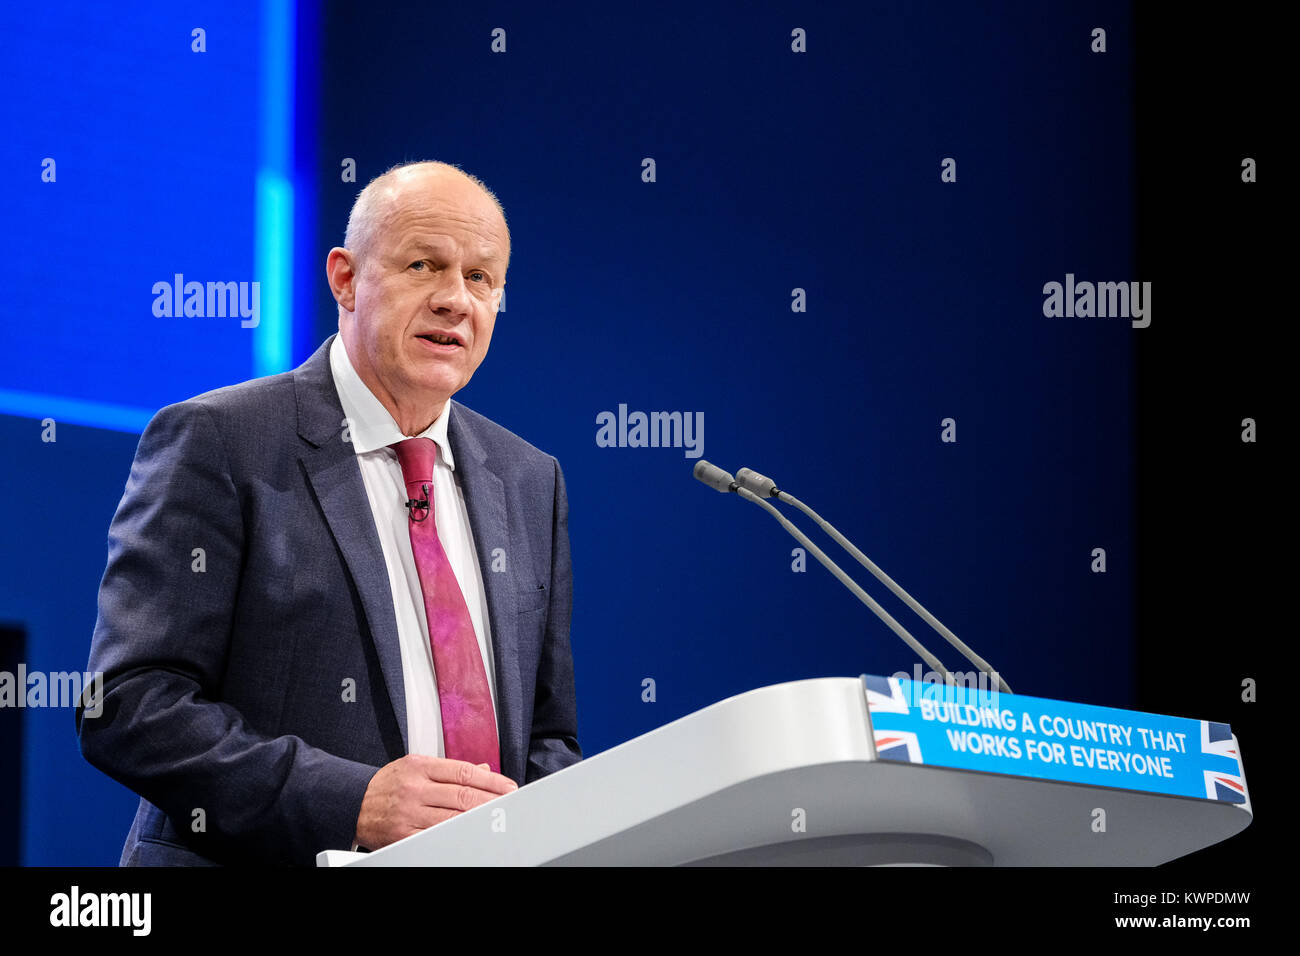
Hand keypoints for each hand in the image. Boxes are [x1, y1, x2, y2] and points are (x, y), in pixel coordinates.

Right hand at [354, 755, 516, 850]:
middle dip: (491, 801)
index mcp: (419, 766)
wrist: (351, 803)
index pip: (463, 772)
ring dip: (478, 819)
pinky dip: (455, 837)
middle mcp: (414, 788)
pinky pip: (435, 837)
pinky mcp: (402, 834)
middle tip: (509, 804)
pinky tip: (469, 835)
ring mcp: (408, 813)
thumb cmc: (386, 784)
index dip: (491, 780)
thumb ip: (448, 769)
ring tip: (496, 818)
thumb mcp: (414, 766)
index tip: (507, 787)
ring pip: (452, 818)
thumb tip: (481, 769)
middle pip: (462, 795)